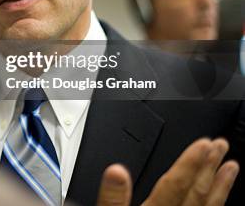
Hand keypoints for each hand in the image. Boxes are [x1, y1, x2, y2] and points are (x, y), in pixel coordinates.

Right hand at [96, 138, 238, 205]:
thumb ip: (111, 198)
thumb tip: (115, 170)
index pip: (175, 185)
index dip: (189, 162)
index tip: (203, 143)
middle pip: (195, 193)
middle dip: (207, 167)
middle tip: (219, 145)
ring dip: (219, 186)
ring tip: (231, 168)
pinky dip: (215, 205)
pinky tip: (219, 198)